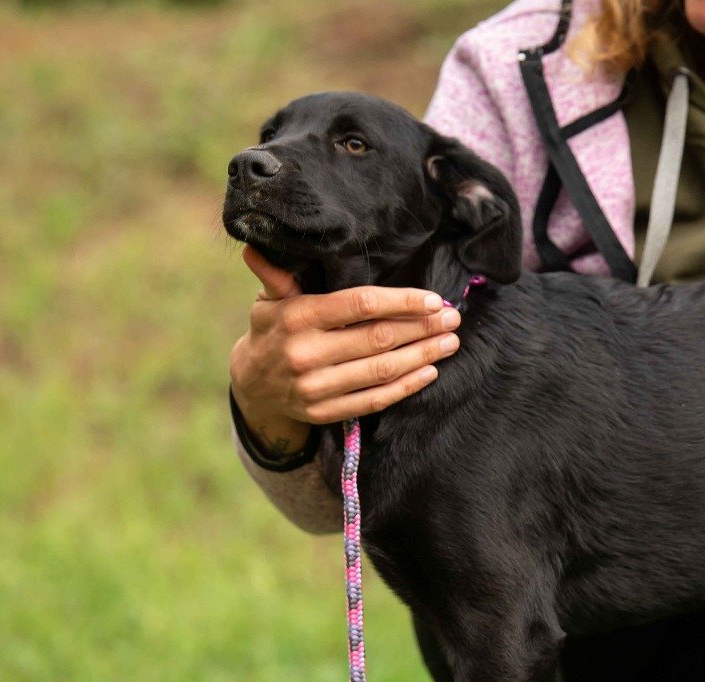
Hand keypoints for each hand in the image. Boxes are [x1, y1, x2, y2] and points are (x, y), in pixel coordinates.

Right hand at [228, 246, 461, 457]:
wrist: (252, 385)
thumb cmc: (272, 330)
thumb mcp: (268, 300)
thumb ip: (276, 274)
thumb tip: (256, 247)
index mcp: (298, 317)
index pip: (360, 305)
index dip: (401, 302)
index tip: (433, 299)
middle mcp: (307, 353)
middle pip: (378, 338)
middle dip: (422, 327)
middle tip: (453, 318)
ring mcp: (316, 387)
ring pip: (382, 370)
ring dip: (423, 355)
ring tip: (450, 342)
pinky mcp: (325, 412)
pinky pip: (374, 400)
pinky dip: (406, 386)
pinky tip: (430, 371)